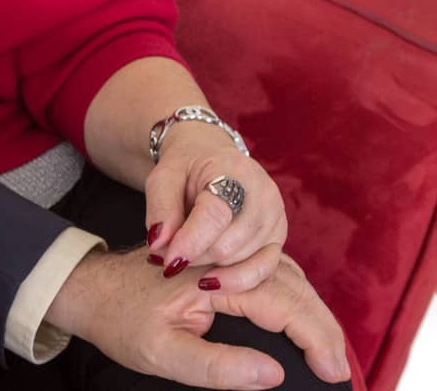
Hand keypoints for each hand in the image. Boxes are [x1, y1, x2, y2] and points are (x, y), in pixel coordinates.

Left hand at [48, 245, 349, 389]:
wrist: (90, 289)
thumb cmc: (120, 321)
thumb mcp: (161, 353)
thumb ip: (216, 366)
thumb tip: (271, 373)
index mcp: (212, 277)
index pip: (282, 303)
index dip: (313, 338)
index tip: (333, 371)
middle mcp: (222, 259)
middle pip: (292, 288)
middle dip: (322, 327)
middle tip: (340, 368)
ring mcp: (223, 258)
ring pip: (286, 278)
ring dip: (313, 311)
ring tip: (331, 351)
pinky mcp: (220, 264)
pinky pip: (270, 276)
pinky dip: (296, 298)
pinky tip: (305, 321)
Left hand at [147, 125, 286, 272]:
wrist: (212, 157)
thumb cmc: (186, 168)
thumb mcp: (164, 176)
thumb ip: (160, 208)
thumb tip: (159, 246)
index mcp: (235, 172)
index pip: (215, 215)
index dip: (190, 242)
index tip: (166, 261)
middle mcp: (264, 197)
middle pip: (228, 245)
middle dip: (193, 256)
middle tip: (167, 254)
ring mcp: (276, 220)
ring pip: (241, 261)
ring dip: (207, 266)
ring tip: (185, 254)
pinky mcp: (279, 239)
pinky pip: (261, 271)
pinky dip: (233, 280)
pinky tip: (209, 281)